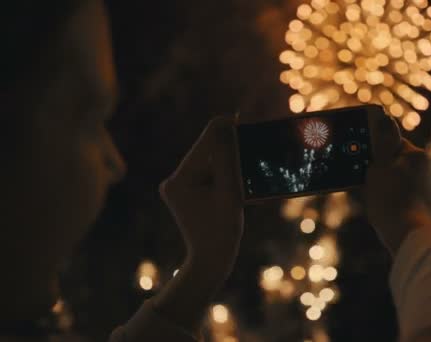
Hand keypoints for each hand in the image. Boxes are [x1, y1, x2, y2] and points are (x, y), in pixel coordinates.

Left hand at [159, 116, 242, 274]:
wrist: (210, 262)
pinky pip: (209, 176)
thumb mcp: (230, 192)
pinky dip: (225, 177)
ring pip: (210, 164)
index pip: (205, 142)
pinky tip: (239, 184)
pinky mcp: (186, 193)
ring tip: (247, 174)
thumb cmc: (222, 231)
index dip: (226, 129)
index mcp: (179, 179)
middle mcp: (173, 180)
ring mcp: (178, 187)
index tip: (243, 118)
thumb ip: (228, 158)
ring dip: (230, 166)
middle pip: (207, 152)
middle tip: (252, 146)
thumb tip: (226, 125)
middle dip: (230, 150)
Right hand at [365, 111, 430, 256]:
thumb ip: (383, 141)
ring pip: (401, 178)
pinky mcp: (427, 205)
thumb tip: (384, 116)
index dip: (374, 148)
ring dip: (387, 183)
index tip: (361, 156)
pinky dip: (394, 197)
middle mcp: (429, 169)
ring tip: (372, 196)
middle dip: (380, 167)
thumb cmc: (391, 200)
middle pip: (397, 160)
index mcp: (418, 155)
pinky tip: (383, 207)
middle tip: (363, 177)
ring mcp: (430, 188)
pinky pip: (406, 194)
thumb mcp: (380, 167)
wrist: (409, 237)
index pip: (393, 142)